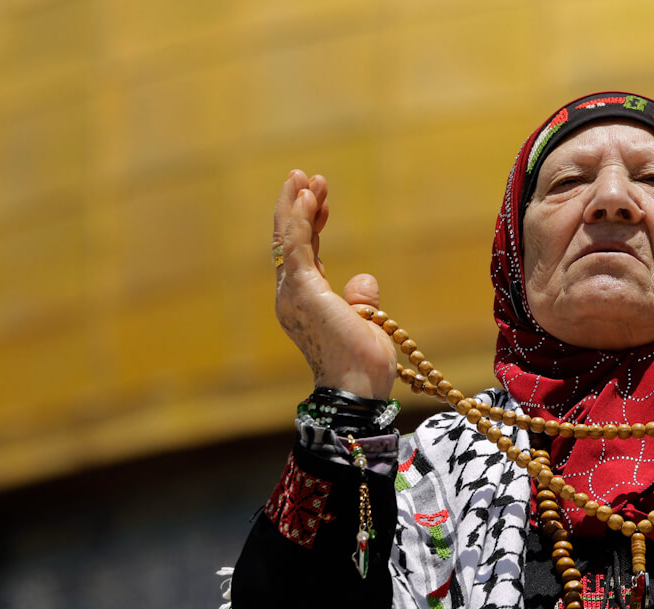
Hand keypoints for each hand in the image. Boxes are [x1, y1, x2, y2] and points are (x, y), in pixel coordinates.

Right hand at [272, 170, 397, 399]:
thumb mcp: (365, 323)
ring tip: (304, 177)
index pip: (304, 254)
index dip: (310, 223)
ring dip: (295, 205)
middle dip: (297, 207)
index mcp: (306, 303)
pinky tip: (305, 196)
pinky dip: (299, 218)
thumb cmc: (364, 364)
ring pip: (288, 239)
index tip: (320, 198)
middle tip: (306, 177)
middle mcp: (292, 297)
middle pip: (290, 242)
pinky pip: (296, 246)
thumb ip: (360, 300)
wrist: (359, 386)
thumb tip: (364, 279)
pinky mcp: (302, 290)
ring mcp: (293, 294)